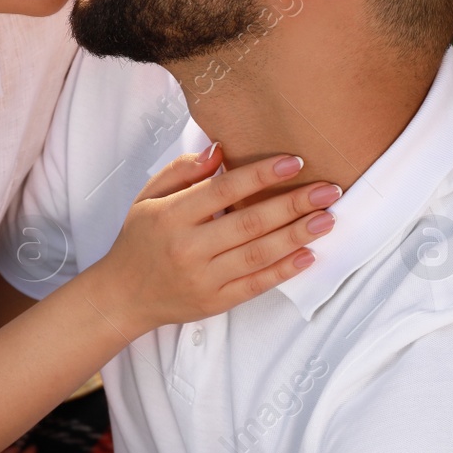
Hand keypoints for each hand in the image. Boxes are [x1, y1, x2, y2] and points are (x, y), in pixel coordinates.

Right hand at [91, 144, 338, 336]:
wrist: (123, 295)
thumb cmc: (140, 240)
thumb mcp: (148, 197)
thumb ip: (182, 172)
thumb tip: (218, 151)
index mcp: (170, 216)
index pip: (222, 190)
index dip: (260, 175)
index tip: (294, 162)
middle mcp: (187, 247)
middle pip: (248, 222)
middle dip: (293, 204)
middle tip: (329, 190)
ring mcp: (203, 278)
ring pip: (258, 253)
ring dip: (297, 235)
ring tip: (327, 219)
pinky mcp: (214, 302)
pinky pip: (256, 284)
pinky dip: (284, 270)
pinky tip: (309, 255)